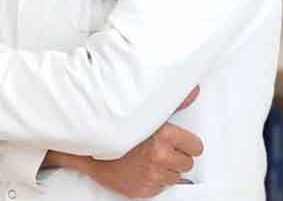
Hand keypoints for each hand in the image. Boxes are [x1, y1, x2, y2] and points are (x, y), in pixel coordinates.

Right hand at [79, 87, 202, 197]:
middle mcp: (159, 156)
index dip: (186, 144)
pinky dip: (152, 180)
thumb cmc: (112, 130)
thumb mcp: (144, 112)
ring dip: (164, 169)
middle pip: (186, 163)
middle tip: (158, 149)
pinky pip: (160, 187)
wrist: (87, 149)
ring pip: (174, 176)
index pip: (196, 147)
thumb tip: (193, 92)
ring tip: (147, 158)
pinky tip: (141, 169)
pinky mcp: (144, 189)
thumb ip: (173, 104)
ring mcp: (152, 175)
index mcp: (163, 136)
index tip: (177, 142)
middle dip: (175, 157)